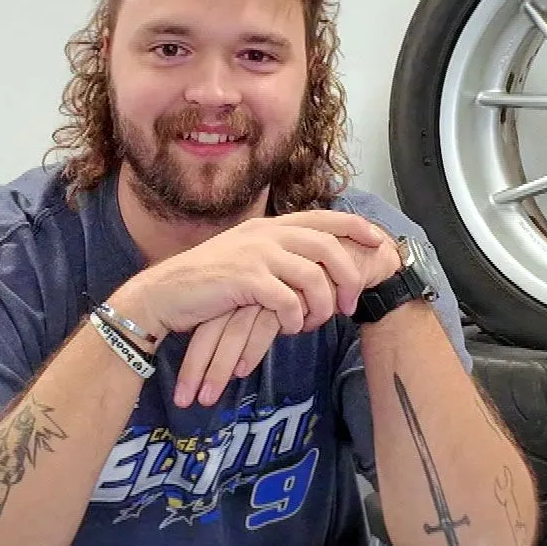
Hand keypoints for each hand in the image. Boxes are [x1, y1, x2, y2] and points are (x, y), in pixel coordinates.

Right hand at [119, 210, 387, 345]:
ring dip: (321, 307)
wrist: (165, 293)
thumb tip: (316, 270)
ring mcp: (256, 254)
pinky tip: (287, 327)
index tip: (381, 242)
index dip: (358, 228)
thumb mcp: (247, 258)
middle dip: (348, 277)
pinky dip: (294, 319)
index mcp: (271, 226)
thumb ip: (278, 257)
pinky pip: (289, 301)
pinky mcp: (246, 279)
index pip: (326, 218)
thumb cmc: (208, 282)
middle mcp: (267, 234)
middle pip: (329, 247)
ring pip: (314, 278)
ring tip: (311, 324)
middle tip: (348, 305)